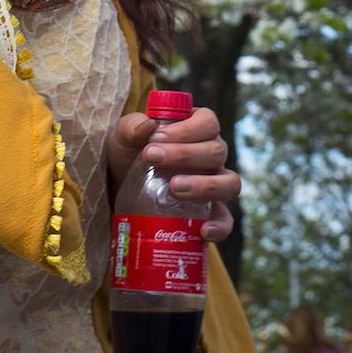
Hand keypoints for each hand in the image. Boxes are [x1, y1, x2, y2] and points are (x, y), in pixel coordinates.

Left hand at [107, 106, 239, 244]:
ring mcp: (214, 184)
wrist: (121, 192)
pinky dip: (219, 226)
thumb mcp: (124, 139)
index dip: (186, 129)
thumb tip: (147, 126)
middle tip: (151, 159)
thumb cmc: (129, 156)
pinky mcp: (210, 213)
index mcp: (197, 129)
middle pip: (217, 151)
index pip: (207, 122)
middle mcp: (211, 155)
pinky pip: (226, 220)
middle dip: (185, 155)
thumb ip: (131, 128)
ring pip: (230, 183)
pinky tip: (202, 230)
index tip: (156, 138)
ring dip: (205, 186)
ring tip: (174, 188)